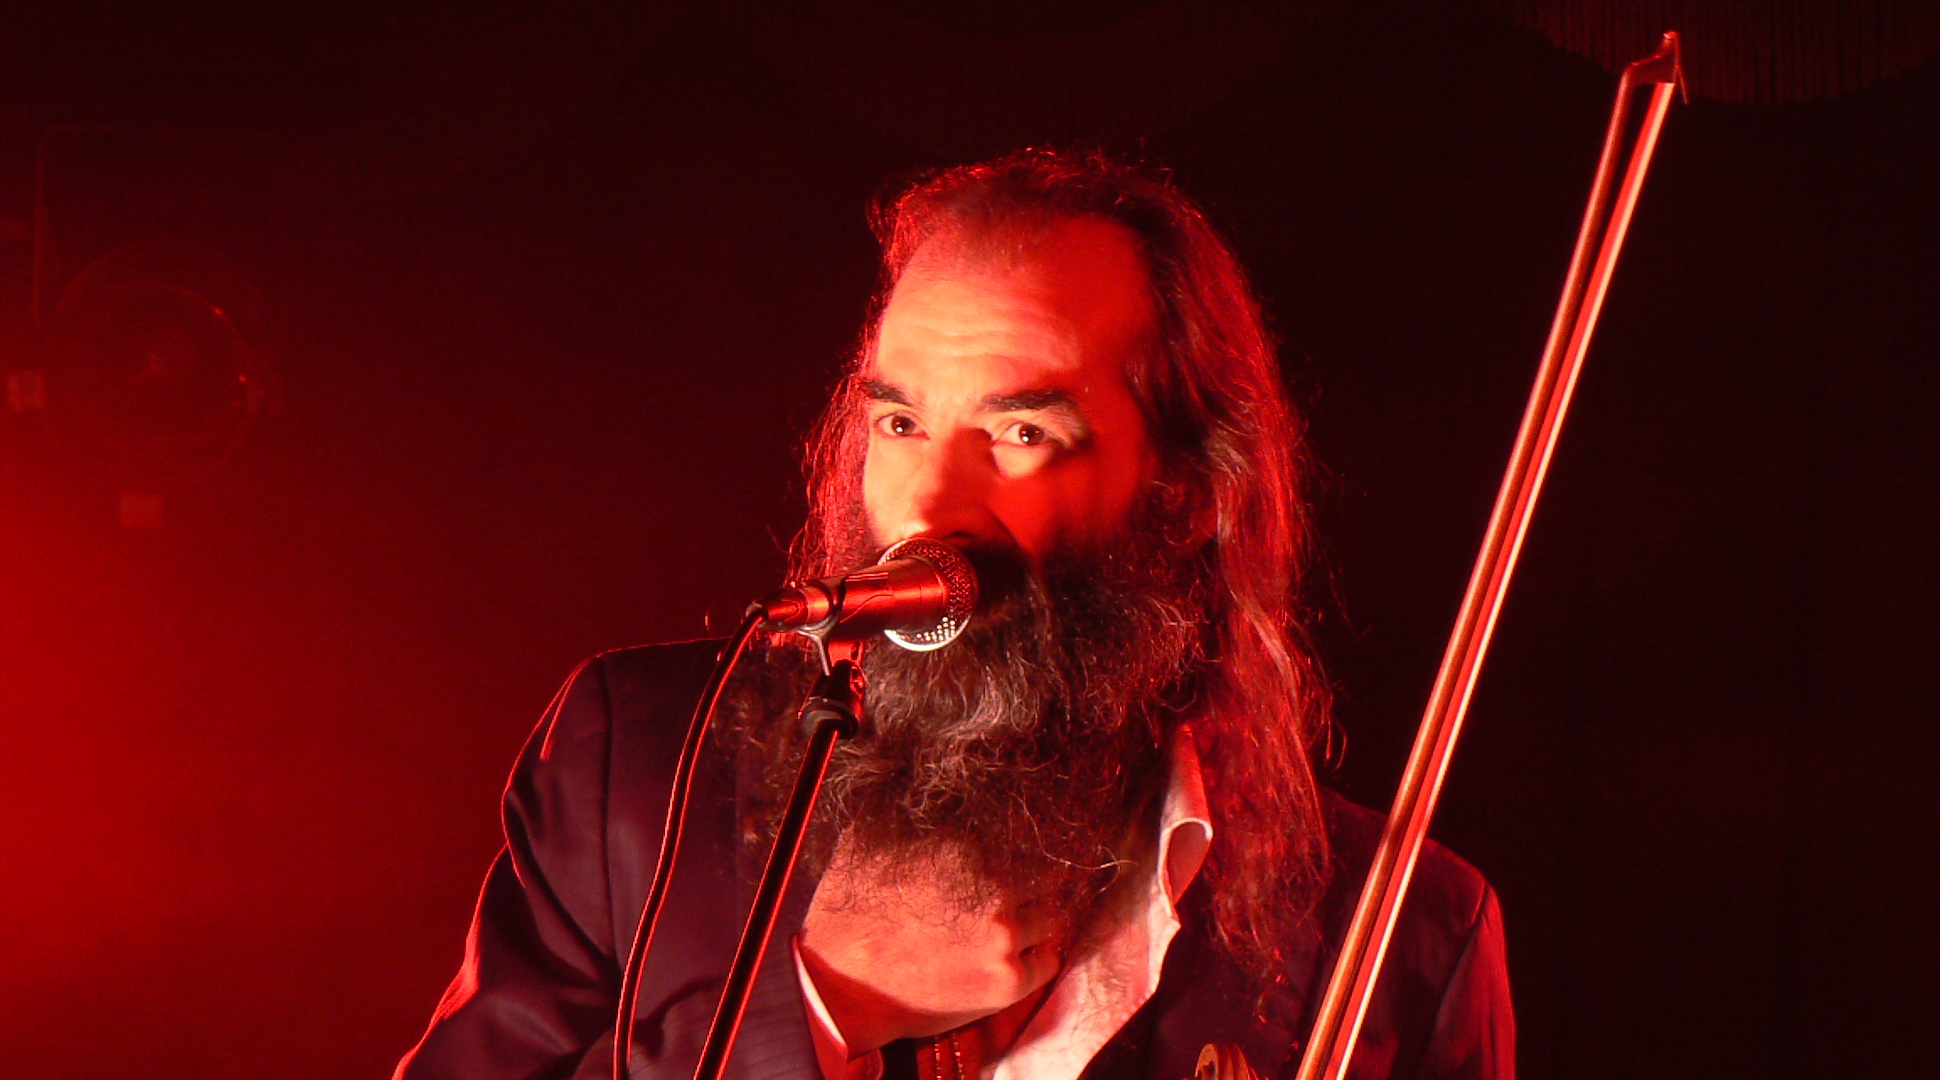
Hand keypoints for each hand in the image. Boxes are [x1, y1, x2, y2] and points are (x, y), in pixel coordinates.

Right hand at [796, 839, 1065, 1055]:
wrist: (840, 987)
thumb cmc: (850, 911)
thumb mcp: (869, 838)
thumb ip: (912, 814)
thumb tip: (926, 783)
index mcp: (966, 848)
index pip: (1025, 834)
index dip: (1021, 844)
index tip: (1018, 855)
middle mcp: (994, 889)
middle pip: (1047, 874)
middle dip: (1034, 881)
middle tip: (1021, 891)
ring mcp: (1005, 937)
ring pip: (1052, 916)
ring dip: (1037, 917)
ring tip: (1016, 923)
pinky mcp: (1008, 982)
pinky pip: (1049, 961)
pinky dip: (1038, 955)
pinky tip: (1016, 954)